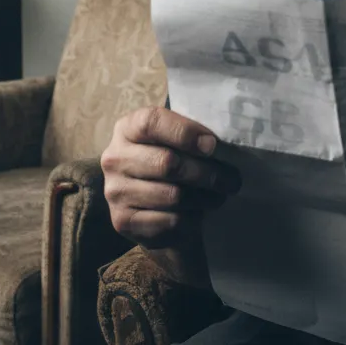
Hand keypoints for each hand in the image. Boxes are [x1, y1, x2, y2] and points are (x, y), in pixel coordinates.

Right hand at [101, 106, 240, 248]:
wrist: (152, 209)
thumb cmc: (170, 164)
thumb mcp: (174, 142)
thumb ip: (189, 135)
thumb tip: (214, 145)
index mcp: (127, 128)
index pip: (152, 122)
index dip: (185, 132)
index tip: (213, 145)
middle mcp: (114, 158)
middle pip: (167, 163)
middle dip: (206, 172)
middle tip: (231, 179)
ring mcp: (115, 191)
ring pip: (173, 195)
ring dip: (204, 198)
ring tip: (219, 195)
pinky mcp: (123, 221)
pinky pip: (170, 221)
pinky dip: (192, 220)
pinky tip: (198, 214)